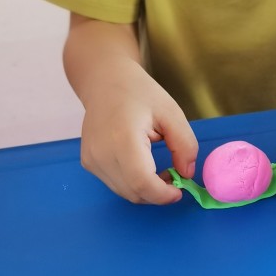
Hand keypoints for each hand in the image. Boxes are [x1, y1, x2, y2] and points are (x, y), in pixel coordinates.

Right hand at [79, 59, 197, 204]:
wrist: (105, 81)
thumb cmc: (139, 93)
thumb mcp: (171, 113)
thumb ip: (184, 145)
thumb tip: (187, 174)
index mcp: (123, 138)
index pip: (141, 182)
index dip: (163, 194)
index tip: (181, 189)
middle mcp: (101, 153)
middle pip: (133, 192)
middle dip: (158, 194)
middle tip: (175, 178)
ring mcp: (91, 159)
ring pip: (124, 192)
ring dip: (146, 190)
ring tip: (161, 171)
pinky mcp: (88, 162)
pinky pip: (115, 183)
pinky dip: (133, 183)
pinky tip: (144, 166)